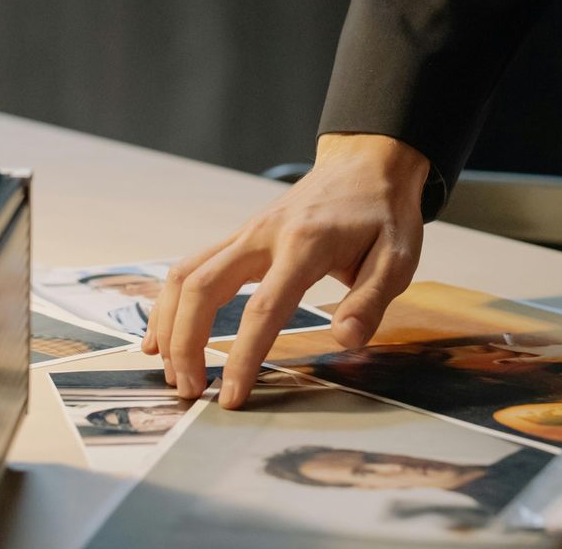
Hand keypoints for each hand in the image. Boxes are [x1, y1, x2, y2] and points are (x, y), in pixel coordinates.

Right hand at [141, 132, 427, 408]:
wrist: (366, 164)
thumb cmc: (383, 214)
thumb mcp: (398, 257)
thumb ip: (370, 300)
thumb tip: (345, 341)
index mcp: (305, 245)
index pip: (263, 308)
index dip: (242, 357)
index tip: (231, 397)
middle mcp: (264, 235)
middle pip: (202, 287)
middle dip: (186, 343)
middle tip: (189, 391)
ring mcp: (246, 233)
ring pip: (185, 274)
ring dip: (170, 325)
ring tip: (173, 372)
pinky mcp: (239, 237)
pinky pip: (191, 267)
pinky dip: (171, 303)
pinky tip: (163, 335)